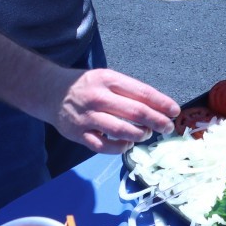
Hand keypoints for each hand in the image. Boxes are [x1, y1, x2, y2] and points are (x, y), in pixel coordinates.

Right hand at [50, 68, 178, 153]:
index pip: (142, 92)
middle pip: (135, 112)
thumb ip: (128, 91)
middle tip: (167, 127)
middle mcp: (98, 97)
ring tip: (146, 134)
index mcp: (109, 80)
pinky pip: (103, 146)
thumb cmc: (87, 86)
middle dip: (157, 121)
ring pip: (121, 130)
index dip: (162, 103)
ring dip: (140, 134)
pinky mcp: (78, 134)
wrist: (50, 92)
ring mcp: (87, 117)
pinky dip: (119, 147)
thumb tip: (158, 107)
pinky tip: (128, 144)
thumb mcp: (107, 78)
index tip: (175, 111)